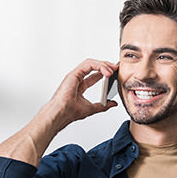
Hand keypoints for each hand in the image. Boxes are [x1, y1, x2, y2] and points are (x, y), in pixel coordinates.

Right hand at [0, 59, 117, 166]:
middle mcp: (76, 79)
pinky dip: (98, 66)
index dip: (104, 72)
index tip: (114, 73)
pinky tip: (106, 72)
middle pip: (93, 67)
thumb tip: (113, 103)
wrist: (61, 114)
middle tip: (116, 68)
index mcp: (79, 86)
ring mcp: (74, 75)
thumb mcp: (92, 108)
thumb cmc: (69, 112)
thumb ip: (103, 105)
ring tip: (112, 70)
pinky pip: (88, 64)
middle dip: (106, 66)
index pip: (94, 75)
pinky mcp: (74, 74)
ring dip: (103, 65)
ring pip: (91, 63)